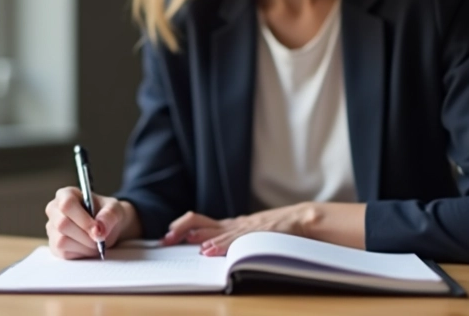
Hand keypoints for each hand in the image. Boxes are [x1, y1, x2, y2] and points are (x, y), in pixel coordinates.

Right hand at [44, 187, 136, 258]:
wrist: (107, 228)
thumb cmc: (108, 214)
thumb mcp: (115, 210)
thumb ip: (110, 215)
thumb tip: (99, 229)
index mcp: (66, 194)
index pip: (67, 205)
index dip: (82, 219)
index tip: (98, 230)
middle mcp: (54, 210)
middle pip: (62, 224)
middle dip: (85, 235)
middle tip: (100, 239)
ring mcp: (52, 228)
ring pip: (61, 240)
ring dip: (84, 246)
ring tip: (96, 243)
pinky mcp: (54, 245)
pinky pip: (63, 253)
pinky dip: (80, 253)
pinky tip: (88, 247)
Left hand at [161, 204, 313, 255]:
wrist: (302, 219)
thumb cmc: (277, 230)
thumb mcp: (250, 234)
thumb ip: (233, 238)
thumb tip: (209, 248)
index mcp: (230, 224)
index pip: (199, 221)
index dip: (181, 227)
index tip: (167, 235)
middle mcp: (233, 224)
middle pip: (199, 220)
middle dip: (181, 229)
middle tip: (166, 239)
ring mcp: (244, 228)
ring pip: (214, 230)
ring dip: (196, 237)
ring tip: (181, 241)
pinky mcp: (256, 232)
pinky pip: (235, 239)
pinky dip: (220, 245)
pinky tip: (209, 250)